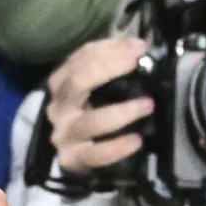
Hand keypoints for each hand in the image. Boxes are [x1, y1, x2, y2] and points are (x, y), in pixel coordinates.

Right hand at [44, 34, 153, 173]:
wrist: (70, 150)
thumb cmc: (88, 108)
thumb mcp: (94, 80)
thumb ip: (113, 58)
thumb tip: (137, 45)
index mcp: (61, 83)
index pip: (79, 60)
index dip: (108, 52)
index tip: (137, 49)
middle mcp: (58, 107)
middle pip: (77, 84)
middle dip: (107, 70)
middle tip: (135, 65)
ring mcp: (64, 135)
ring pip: (90, 122)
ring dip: (121, 112)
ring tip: (147, 105)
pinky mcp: (73, 159)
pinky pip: (95, 155)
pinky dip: (117, 147)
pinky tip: (136, 140)